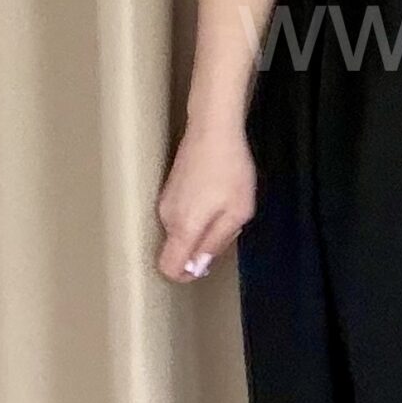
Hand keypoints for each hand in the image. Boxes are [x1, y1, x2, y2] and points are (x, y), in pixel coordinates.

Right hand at [156, 120, 256, 282]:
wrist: (213, 128)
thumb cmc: (229, 170)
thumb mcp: (236, 213)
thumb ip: (215, 243)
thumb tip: (197, 267)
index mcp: (182, 227)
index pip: (168, 268)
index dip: (187, 274)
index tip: (207, 262)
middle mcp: (166, 217)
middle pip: (179, 249)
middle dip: (203, 246)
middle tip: (228, 222)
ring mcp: (164, 201)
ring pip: (182, 231)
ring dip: (203, 227)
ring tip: (224, 203)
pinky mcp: (168, 189)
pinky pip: (182, 215)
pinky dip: (199, 213)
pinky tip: (216, 192)